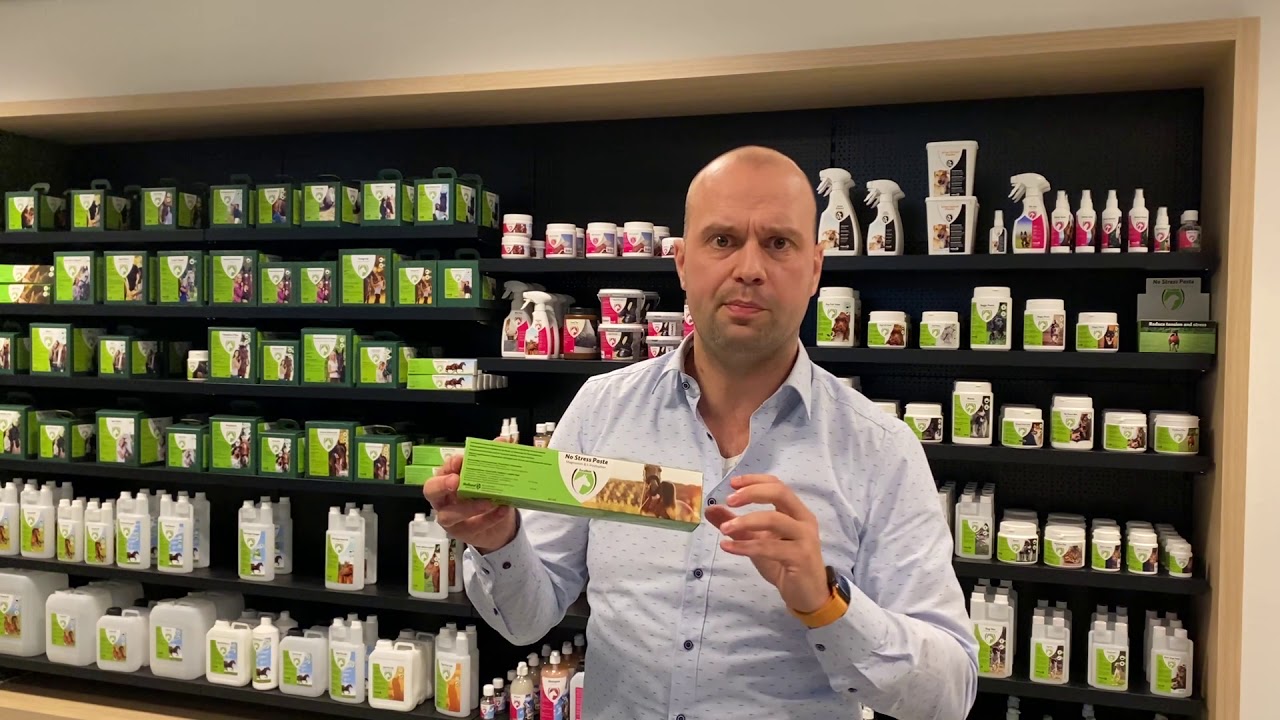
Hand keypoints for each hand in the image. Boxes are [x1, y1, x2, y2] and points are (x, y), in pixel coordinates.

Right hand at [422, 437, 518, 553]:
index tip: (459, 460)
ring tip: (490, 501)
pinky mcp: (462, 534)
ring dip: (470, 507)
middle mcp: (443, 499)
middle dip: (442, 484)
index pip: (440, 471)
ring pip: (449, 515)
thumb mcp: (491, 476)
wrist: (499, 524)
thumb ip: (494, 458)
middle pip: (431, 491)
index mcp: (447, 480)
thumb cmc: (487, 495)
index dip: (448, 466)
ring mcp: (450, 518)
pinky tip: (503, 510)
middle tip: (456, 481)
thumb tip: (502, 440)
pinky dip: (489, 519)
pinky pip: (472, 527)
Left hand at [706, 474, 829, 612]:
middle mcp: (804, 520)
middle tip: (729, 500)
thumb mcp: (757, 541)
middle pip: (780, 493)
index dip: (754, 480)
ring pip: (774, 519)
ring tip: (724, 529)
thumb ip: (738, 525)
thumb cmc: (784, 565)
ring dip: (746, 521)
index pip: (777, 485)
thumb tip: (711, 509)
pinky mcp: (800, 557)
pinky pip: (770, 547)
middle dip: (752, 493)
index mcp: (796, 512)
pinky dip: (746, 546)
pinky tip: (728, 547)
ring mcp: (805, 538)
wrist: (806, 595)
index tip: (732, 483)